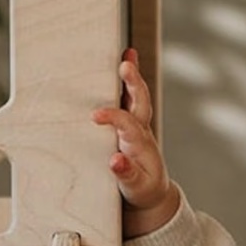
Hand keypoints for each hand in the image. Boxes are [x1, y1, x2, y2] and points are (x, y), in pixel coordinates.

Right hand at [92, 48, 180, 236]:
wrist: (151, 191)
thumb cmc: (141, 189)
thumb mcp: (134, 188)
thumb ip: (126, 174)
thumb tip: (115, 160)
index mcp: (140, 144)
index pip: (127, 124)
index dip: (113, 118)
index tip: (95, 116)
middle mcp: (141, 130)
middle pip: (140, 102)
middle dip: (133, 83)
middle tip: (125, 65)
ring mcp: (137, 125)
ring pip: (137, 96)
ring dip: (133, 76)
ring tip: (128, 53)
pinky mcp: (131, 124)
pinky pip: (130, 99)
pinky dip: (128, 81)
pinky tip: (124, 61)